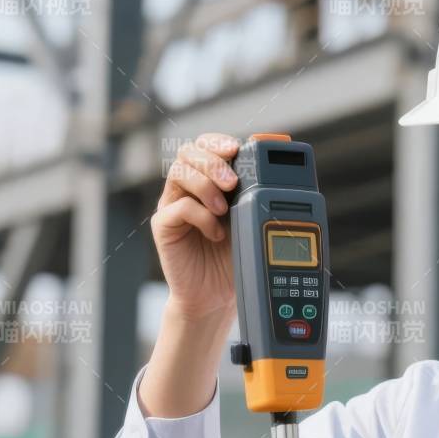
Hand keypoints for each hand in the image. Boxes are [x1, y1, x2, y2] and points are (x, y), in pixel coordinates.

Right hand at [153, 133, 239, 323]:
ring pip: (179, 172)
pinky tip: (216, 233)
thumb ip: (257, 192)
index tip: (236, 149)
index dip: (218, 142)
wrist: (218, 295)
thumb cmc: (235, 256)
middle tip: (232, 183)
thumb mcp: (252, 220)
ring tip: (224, 209)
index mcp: (210, 180)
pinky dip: (201, 216)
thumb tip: (275, 164)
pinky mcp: (164, 225)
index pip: (206, 145)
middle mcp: (189, 188)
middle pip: (189, 152)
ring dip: (205, 184)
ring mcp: (174, 204)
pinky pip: (177, 207)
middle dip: (213, 161)